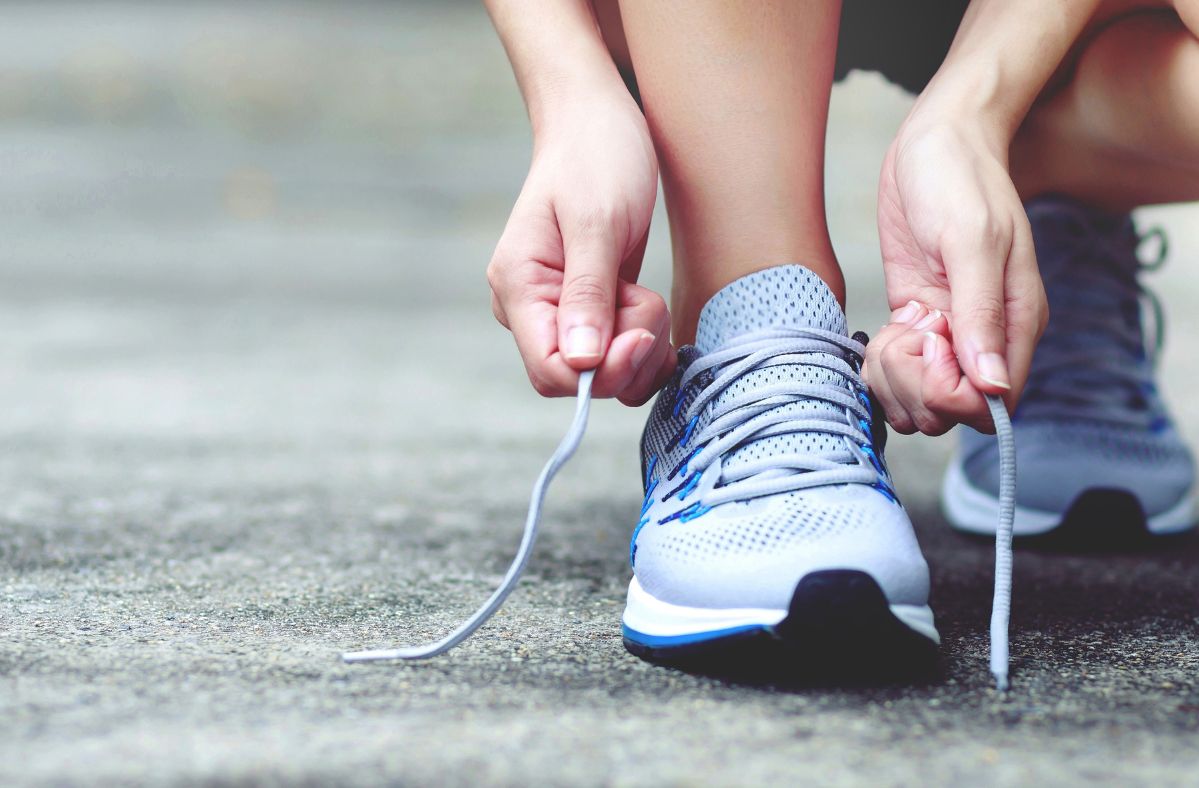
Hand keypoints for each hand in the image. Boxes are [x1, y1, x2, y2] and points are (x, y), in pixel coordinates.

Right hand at [486, 91, 673, 404]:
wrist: (598, 122)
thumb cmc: (596, 157)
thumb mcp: (597, 222)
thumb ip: (588, 293)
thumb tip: (582, 363)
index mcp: (518, 287)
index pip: (550, 371)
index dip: (600, 373)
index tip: (641, 334)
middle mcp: (532, 308)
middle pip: (579, 380)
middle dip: (626, 356)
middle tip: (648, 301)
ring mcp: (559, 312)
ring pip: (603, 374)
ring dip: (640, 348)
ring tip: (647, 295)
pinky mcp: (588, 312)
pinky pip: (616, 358)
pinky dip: (643, 346)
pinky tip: (652, 312)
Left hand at [869, 116, 1047, 432]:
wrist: (934, 143)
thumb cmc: (959, 179)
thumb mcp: (971, 239)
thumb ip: (980, 311)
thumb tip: (991, 385)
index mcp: (1016, 324)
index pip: (990, 406)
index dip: (950, 392)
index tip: (930, 340)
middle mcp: (984, 339)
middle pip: (948, 412)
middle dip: (914, 385)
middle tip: (907, 330)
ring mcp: (947, 335)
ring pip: (917, 401)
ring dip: (892, 377)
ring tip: (895, 328)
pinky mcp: (916, 324)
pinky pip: (897, 374)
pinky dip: (881, 364)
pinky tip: (885, 328)